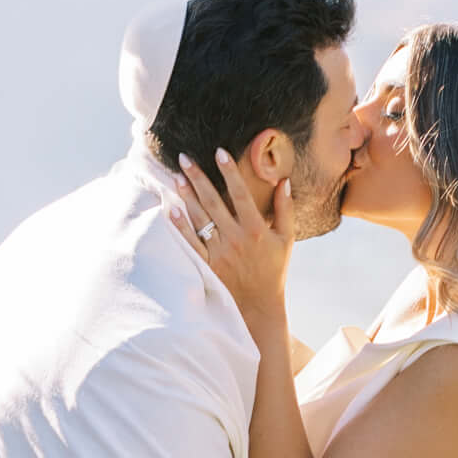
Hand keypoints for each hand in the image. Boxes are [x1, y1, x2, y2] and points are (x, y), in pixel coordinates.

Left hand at [171, 148, 292, 336]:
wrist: (259, 306)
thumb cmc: (274, 270)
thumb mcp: (287, 239)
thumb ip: (285, 209)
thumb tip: (284, 181)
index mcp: (256, 229)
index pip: (240, 194)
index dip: (229, 172)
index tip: (219, 152)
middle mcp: (236, 238)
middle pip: (213, 201)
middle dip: (198, 177)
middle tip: (184, 157)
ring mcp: (219, 253)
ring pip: (200, 218)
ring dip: (186, 196)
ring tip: (176, 176)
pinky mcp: (207, 265)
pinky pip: (191, 243)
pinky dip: (181, 227)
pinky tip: (170, 209)